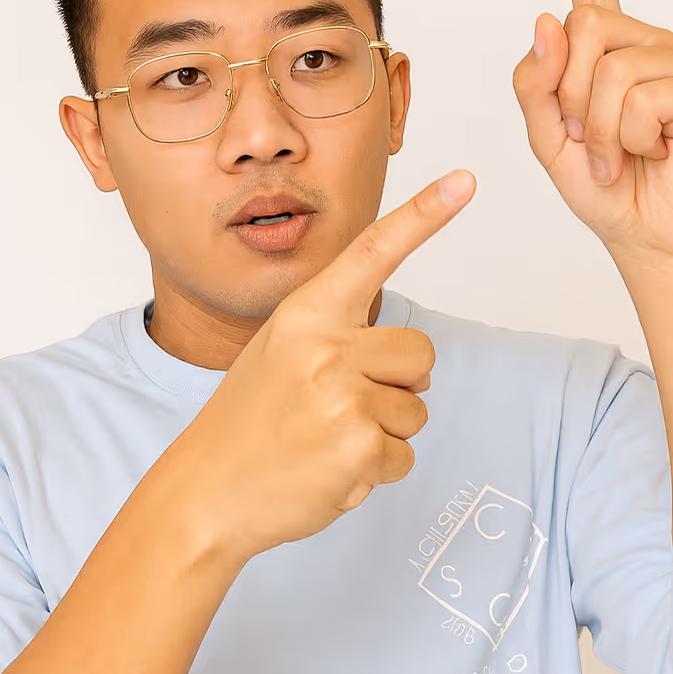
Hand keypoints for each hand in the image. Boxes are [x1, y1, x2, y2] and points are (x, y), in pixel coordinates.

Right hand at [175, 169, 476, 560]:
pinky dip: (374, 472)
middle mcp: (326, 348)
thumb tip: (422, 372)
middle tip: (340, 408)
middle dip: (398, 385)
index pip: (373, 254)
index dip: (424, 216)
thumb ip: (347, 342)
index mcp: (305, 314)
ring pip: (415, 411)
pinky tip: (328, 470)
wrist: (206, 493)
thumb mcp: (282, 353)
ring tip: (324, 442)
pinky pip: (403, 456)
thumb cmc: (248, 423)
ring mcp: (343, 398)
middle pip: (420, 354)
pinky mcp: (358, 449)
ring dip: (381, 434)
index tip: (466, 181)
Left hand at [511, 0, 672, 268]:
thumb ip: (535, 82)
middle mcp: (640, 39)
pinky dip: (624, 137)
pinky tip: (646, 152)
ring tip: (617, 153)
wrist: (650, 234)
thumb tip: (546, 19)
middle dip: (566, 96)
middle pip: (579, 27)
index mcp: (601, 44)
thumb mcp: (545, 138)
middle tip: (586, 138)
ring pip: (604, 68)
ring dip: (594, 127)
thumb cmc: (604, 185)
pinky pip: (635, 96)